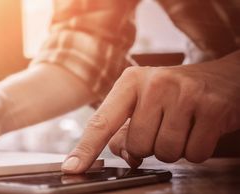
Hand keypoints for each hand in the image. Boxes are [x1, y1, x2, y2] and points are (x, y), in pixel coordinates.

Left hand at [62, 51, 239, 172]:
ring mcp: (185, 94)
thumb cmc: (176, 93)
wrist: (224, 77)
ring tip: (182, 126)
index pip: (102, 122)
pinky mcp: (212, 108)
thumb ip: (126, 128)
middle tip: (164, 127)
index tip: (71, 168)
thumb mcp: (144, 101)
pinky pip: (194, 154)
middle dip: (150, 146)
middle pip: (137, 146)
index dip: (86, 149)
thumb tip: (124, 154)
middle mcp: (155, 83)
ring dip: (173, 149)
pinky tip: (199, 129)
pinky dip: (195, 150)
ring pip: (164, 153)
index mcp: (131, 81)